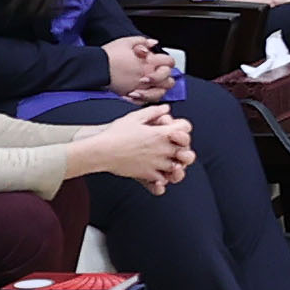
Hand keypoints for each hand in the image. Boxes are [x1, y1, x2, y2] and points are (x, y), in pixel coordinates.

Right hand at [67, 110, 195, 192]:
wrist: (102, 151)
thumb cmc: (115, 133)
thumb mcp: (135, 117)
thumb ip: (153, 112)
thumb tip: (166, 109)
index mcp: (161, 133)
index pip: (186, 128)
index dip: (182, 127)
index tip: (174, 129)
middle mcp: (162, 149)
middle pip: (187, 151)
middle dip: (183, 148)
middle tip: (175, 147)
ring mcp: (156, 163)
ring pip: (178, 167)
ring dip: (175, 164)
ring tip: (167, 161)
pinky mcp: (148, 174)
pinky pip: (163, 180)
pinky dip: (163, 177)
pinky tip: (157, 172)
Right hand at [103, 35, 181, 97]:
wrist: (97, 67)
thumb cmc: (110, 55)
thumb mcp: (127, 41)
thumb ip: (143, 42)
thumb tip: (153, 44)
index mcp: (149, 62)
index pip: (169, 63)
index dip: (167, 61)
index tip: (162, 61)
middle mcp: (148, 76)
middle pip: (169, 80)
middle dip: (166, 77)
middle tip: (159, 73)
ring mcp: (141, 87)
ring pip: (161, 93)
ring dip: (159, 89)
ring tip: (153, 84)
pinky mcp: (133, 95)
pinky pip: (147, 101)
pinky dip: (148, 98)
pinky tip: (143, 92)